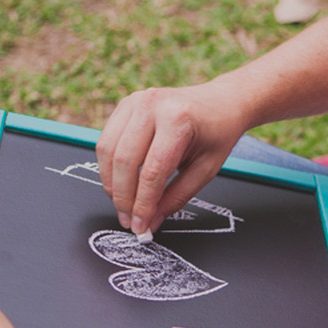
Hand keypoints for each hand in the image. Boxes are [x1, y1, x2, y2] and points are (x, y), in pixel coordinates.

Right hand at [96, 83, 249, 234]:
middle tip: (128, 221)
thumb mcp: (205, 170)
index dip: (142, 204)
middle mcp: (152, 105)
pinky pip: (106, 140)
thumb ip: (176, 197)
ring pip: (108, 151)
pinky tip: (120, 183)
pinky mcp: (125, 104)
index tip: (140, 226)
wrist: (221, 101)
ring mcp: (135, 101)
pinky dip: (109, 166)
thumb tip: (149, 221)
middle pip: (125, 162)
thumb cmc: (217, 133)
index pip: (152, 172)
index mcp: (178, 120)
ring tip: (122, 205)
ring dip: (111, 184)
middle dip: (123, 198)